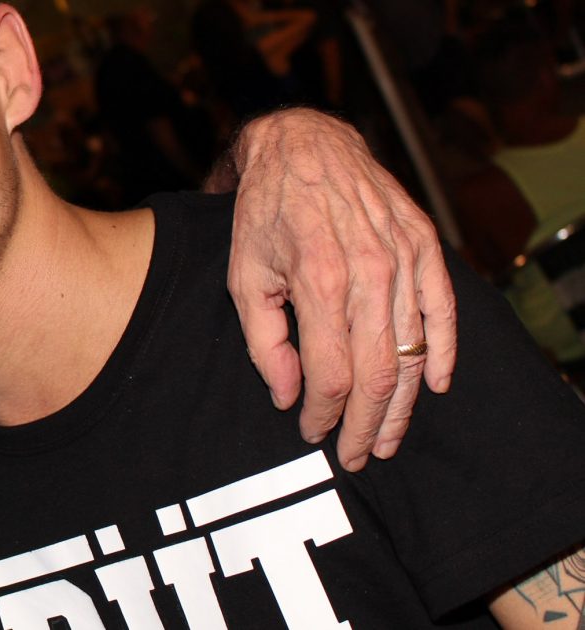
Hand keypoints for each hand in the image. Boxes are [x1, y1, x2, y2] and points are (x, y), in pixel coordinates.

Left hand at [219, 108, 457, 471]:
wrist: (302, 146)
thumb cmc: (266, 214)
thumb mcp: (243, 277)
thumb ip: (264, 341)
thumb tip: (286, 395)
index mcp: (320, 281)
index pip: (333, 373)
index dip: (324, 413)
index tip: (312, 431)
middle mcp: (369, 271)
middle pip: (378, 373)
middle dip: (366, 424)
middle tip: (357, 454)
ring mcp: (403, 257)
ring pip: (413, 351)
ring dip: (402, 404)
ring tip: (388, 437)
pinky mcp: (425, 245)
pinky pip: (444, 310)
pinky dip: (444, 352)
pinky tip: (434, 386)